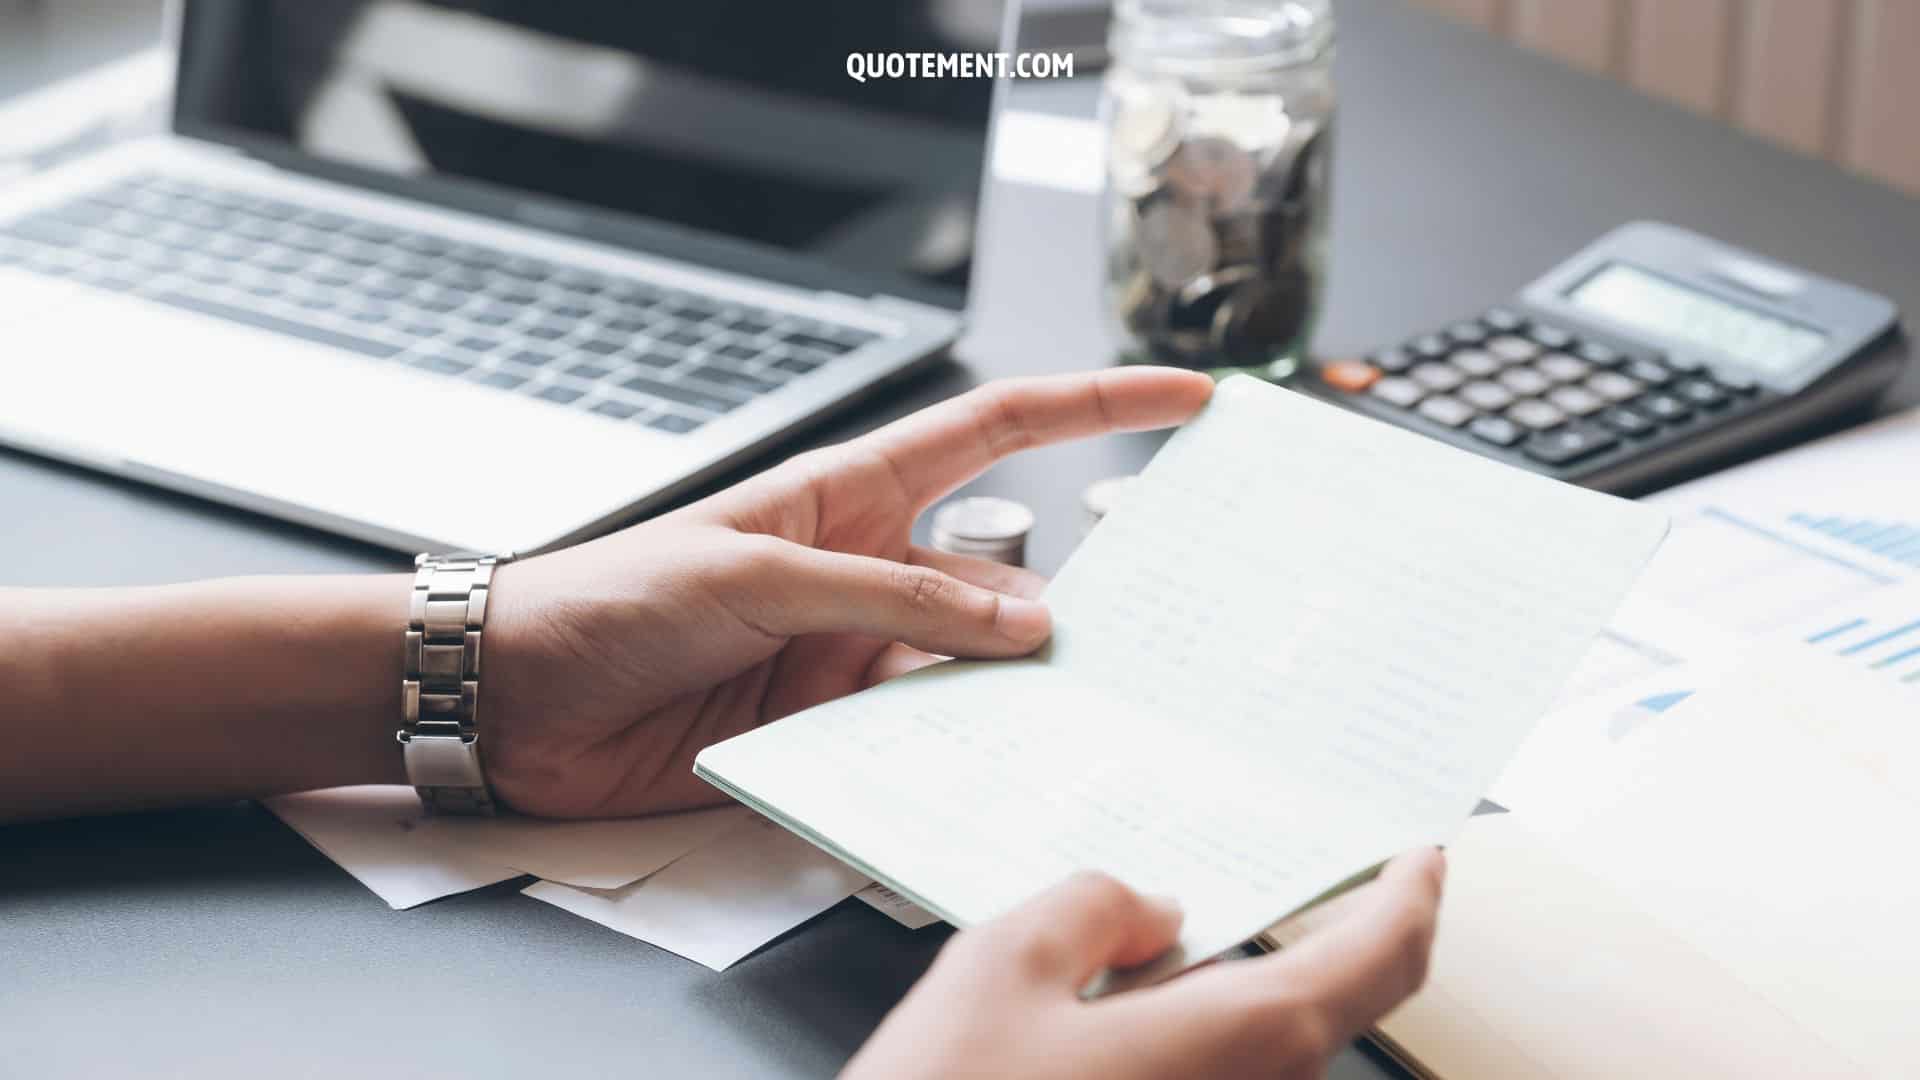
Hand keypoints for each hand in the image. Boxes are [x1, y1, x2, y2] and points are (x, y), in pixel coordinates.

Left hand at [481, 368, 1214, 817]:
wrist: (513, 702)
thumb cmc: (609, 600)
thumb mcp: (755, 576)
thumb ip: (891, 597)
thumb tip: (1022, 623)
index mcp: (852, 496)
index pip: (997, 432)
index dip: (1095, 407)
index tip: (1185, 398)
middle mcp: (869, 573)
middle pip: (1007, 575)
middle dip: (1080, 595)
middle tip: (1156, 630)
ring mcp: (852, 656)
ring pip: (975, 672)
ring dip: (1016, 695)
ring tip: (1081, 717)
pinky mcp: (829, 733)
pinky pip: (920, 742)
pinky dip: (957, 756)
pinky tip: (989, 771)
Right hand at [844, 849, 1445, 1079]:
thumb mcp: (1000, 966)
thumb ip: (1093, 908)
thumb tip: (1146, 910)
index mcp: (1234, 1042)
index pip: (1376, 962)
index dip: (1411, 900)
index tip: (1422, 858)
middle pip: (1324, 1009)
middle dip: (1318, 935)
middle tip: (1289, 874)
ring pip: (1261, 1049)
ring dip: (1240, 989)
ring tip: (1166, 934)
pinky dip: (1193, 1034)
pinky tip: (1118, 1008)